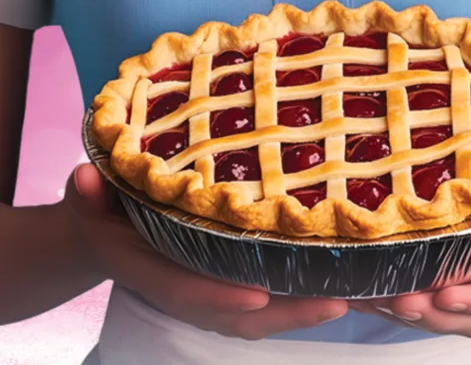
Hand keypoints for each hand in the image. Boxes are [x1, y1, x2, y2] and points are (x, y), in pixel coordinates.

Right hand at [64, 163, 346, 339]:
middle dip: (289, 312)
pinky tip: (353, 286)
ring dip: (313, 307)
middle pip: (242, 314)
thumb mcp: (92, 200)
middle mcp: (192, 289)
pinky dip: (312, 295)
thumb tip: (87, 179)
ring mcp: (218, 289)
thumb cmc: (107, 213)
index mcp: (154, 272)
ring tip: (361, 298)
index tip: (254, 297)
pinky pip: (276, 296)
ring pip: (266, 311)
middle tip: (335, 302)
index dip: (216, 298)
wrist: (114, 232)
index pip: (184, 291)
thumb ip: (89, 195)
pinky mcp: (238, 279)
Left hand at [350, 167, 470, 337]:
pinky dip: (394, 302)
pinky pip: (426, 305)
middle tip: (396, 300)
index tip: (446, 293)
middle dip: (429, 313)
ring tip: (368, 299)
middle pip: (465, 318)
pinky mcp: (456, 291)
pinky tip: (363, 292)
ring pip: (440, 317)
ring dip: (404, 312)